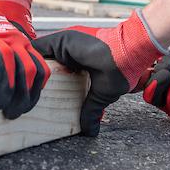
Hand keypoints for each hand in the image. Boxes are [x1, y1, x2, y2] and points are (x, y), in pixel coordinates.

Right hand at [0, 7, 49, 119]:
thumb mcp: (9, 44)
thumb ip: (18, 62)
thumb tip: (22, 94)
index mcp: (23, 44)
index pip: (39, 69)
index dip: (34, 92)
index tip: (26, 107)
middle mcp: (12, 41)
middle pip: (25, 69)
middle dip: (21, 94)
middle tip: (12, 112)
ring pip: (5, 60)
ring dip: (4, 85)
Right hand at [30, 11, 162, 136]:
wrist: (141, 45)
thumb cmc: (121, 62)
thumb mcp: (104, 90)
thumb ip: (92, 109)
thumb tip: (88, 130)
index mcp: (64, 43)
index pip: (35, 52)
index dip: (30, 69)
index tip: (29, 87)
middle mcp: (68, 38)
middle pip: (45, 56)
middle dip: (42, 74)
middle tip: (38, 94)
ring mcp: (77, 40)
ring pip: (57, 56)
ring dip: (56, 72)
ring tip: (51, 92)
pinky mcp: (87, 44)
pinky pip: (69, 55)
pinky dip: (68, 69)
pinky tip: (69, 84)